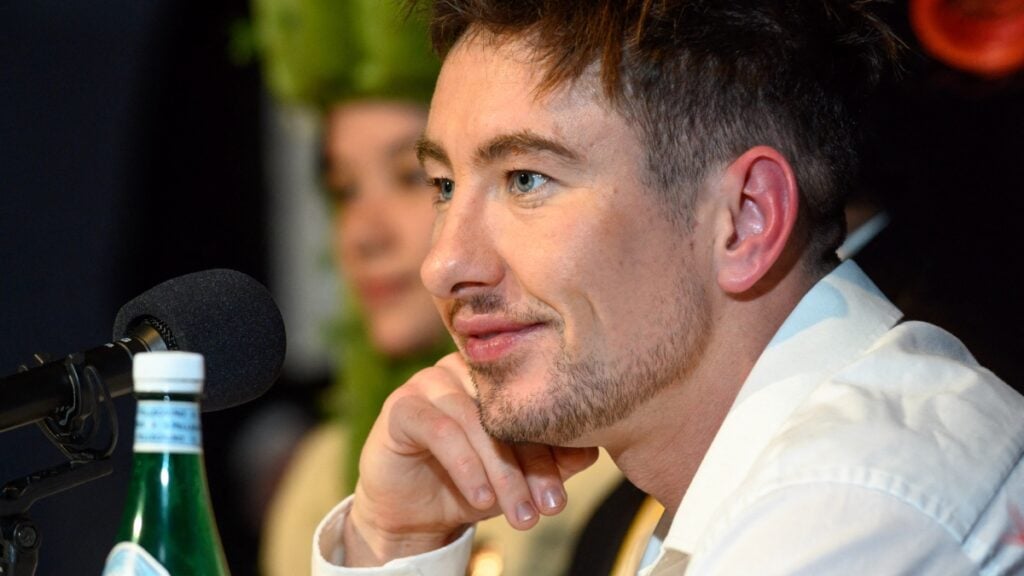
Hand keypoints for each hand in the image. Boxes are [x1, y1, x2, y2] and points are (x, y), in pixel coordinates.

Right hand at [341, 352, 598, 565]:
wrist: (416, 511)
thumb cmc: (474, 481)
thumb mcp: (521, 474)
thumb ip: (556, 459)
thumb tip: (592, 449)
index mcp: (500, 375)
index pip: (534, 406)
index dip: (552, 454)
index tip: (560, 499)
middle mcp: (466, 368)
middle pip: (507, 413)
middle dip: (531, 467)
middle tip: (545, 510)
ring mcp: (431, 380)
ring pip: (476, 424)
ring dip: (501, 474)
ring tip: (518, 514)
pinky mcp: (402, 404)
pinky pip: (439, 430)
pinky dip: (465, 466)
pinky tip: (481, 498)